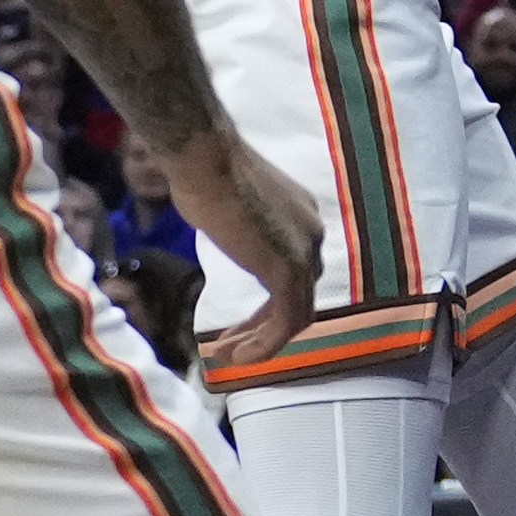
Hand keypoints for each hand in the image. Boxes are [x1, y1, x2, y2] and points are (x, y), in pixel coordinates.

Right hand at [166, 134, 332, 382]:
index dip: (268, 303)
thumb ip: (238, 224)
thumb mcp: (228, 202)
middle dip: (264, 326)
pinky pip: (285, 322)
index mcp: (301, 216)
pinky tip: (235, 357)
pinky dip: (264, 345)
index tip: (236, 322)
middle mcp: (312, 233)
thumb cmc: (203, 170)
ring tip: (227, 357)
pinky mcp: (289, 270)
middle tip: (230, 345)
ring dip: (262, 341)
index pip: (295, 271)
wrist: (204, 158)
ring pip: (295, 314)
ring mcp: (305, 252)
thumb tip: (221, 224)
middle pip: (298, 295)